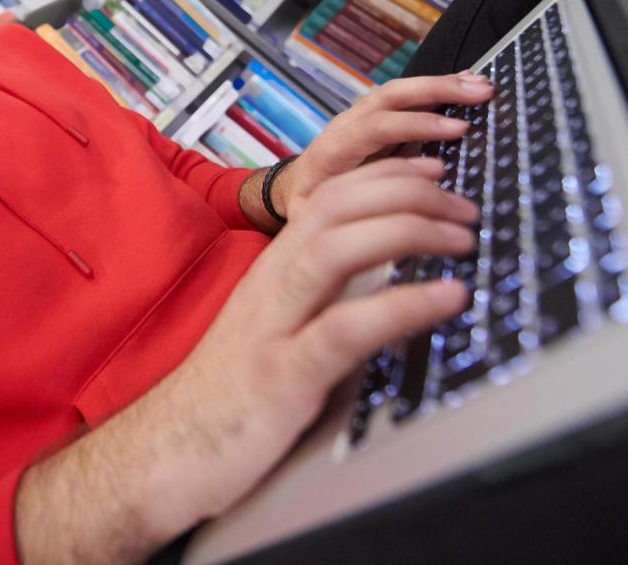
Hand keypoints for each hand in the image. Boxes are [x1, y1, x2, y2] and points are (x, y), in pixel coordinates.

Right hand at [144, 156, 474, 529]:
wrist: (162, 455)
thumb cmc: (225, 398)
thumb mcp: (274, 333)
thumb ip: (316, 301)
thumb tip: (383, 282)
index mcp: (271, 271)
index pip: (328, 195)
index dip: (386, 174)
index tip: (435, 172)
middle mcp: (269, 285)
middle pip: (336, 205)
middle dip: (408, 192)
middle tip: (466, 208)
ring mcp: (272, 327)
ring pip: (335, 248)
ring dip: (407, 230)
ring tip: (462, 239)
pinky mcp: (280, 377)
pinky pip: (344, 330)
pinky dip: (401, 305)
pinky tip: (447, 297)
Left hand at [271, 72, 492, 219]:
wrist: (294, 191)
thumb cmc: (309, 209)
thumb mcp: (319, 217)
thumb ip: (351, 210)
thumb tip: (395, 211)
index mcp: (332, 150)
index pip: (375, 127)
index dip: (416, 126)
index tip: (458, 131)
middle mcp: (347, 125)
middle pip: (390, 96)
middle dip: (437, 90)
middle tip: (480, 93)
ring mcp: (362, 118)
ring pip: (402, 92)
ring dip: (443, 85)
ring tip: (482, 85)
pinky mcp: (378, 119)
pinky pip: (408, 98)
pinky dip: (439, 90)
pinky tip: (468, 86)